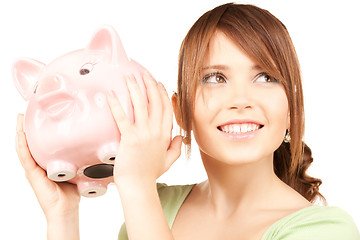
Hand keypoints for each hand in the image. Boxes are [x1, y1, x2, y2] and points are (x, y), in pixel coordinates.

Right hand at [15, 114, 79, 222]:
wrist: (66, 209)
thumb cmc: (73, 191)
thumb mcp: (77, 168)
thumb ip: (81, 157)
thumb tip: (96, 144)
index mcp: (46, 162)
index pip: (39, 142)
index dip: (37, 129)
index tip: (39, 114)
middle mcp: (38, 163)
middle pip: (29, 142)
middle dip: (26, 126)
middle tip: (27, 110)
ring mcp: (33, 169)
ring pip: (23, 146)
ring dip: (20, 131)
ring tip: (20, 117)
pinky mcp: (32, 174)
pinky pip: (24, 157)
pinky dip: (21, 145)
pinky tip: (20, 134)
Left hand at [107, 72, 181, 186]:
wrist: (138, 185)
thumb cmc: (150, 173)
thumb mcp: (168, 161)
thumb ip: (176, 148)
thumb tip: (179, 137)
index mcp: (165, 134)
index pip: (166, 109)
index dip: (162, 94)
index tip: (158, 83)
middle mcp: (156, 131)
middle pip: (155, 102)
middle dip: (149, 85)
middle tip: (143, 73)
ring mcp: (143, 134)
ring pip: (141, 105)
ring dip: (135, 88)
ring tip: (129, 77)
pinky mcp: (129, 138)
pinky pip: (122, 118)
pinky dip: (116, 105)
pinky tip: (111, 94)